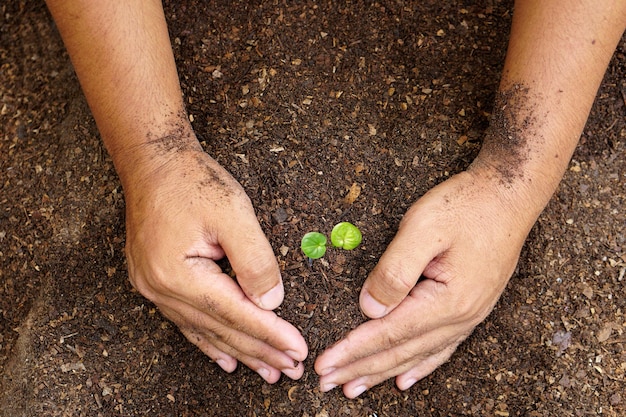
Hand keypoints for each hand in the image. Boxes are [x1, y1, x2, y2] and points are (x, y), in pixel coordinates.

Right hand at [123, 139, 306, 382]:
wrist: (152, 162)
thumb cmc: (192, 182)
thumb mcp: (233, 213)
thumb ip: (255, 261)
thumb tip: (272, 303)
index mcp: (178, 274)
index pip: (235, 314)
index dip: (270, 333)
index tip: (298, 349)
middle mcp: (160, 289)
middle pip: (220, 330)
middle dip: (260, 350)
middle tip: (292, 369)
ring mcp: (153, 288)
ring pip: (205, 331)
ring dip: (240, 352)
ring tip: (268, 371)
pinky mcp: (154, 282)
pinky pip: (187, 322)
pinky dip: (210, 342)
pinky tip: (226, 359)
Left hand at [315, 168, 535, 396]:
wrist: (510, 196)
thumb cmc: (467, 206)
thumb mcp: (424, 227)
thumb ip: (394, 270)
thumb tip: (369, 308)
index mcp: (447, 300)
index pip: (389, 333)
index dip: (353, 350)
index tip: (324, 365)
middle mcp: (460, 317)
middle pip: (400, 351)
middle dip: (360, 368)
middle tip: (327, 383)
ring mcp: (469, 316)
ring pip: (417, 355)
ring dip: (382, 373)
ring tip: (354, 389)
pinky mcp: (471, 308)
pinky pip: (441, 349)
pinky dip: (419, 367)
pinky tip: (405, 380)